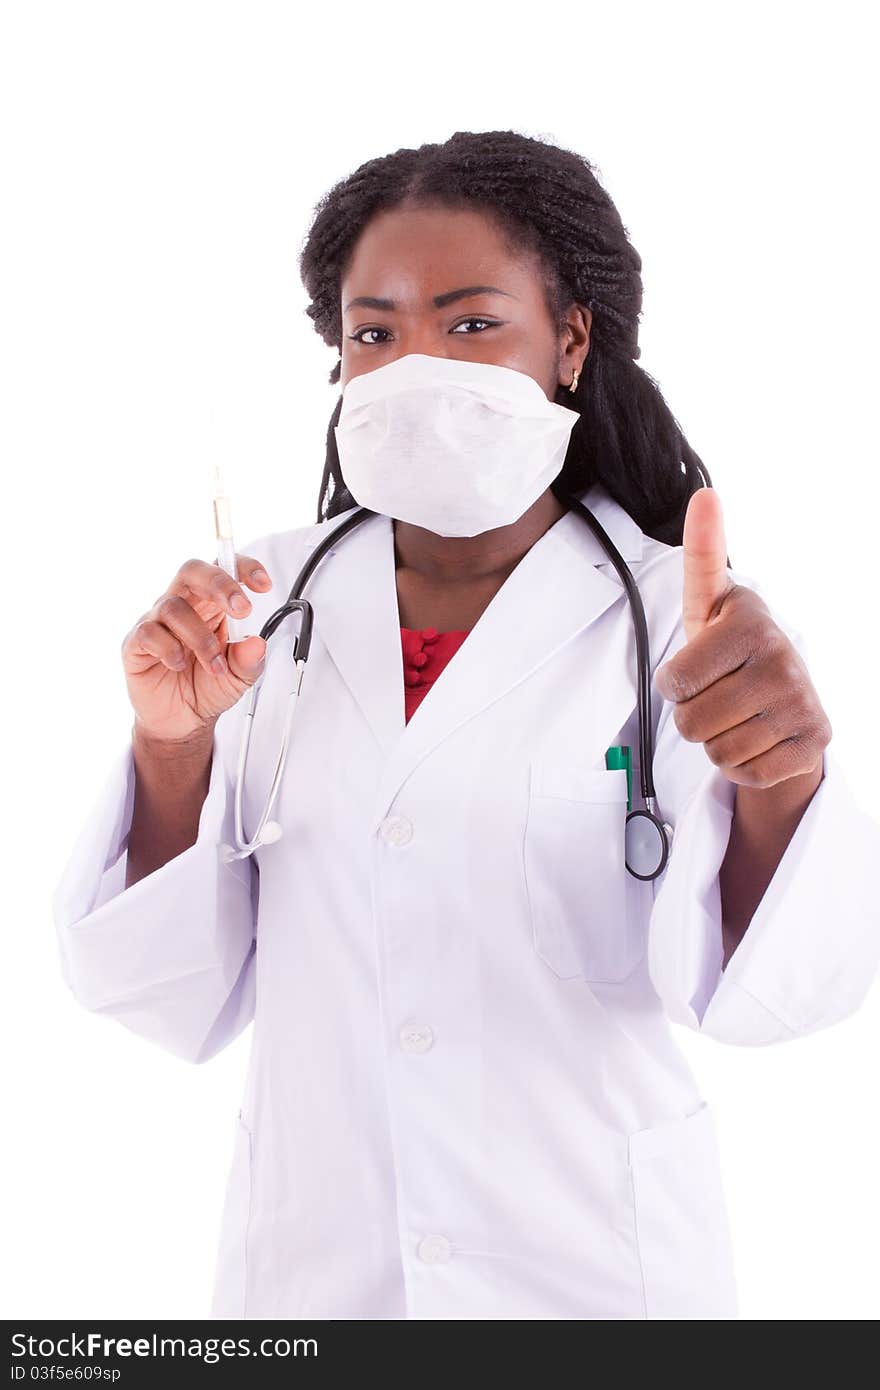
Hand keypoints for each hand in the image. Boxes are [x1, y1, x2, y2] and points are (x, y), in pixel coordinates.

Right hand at [122, 554, 272, 743]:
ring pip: (174, 606)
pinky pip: (148, 632)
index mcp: (211, 605)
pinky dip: (170, 649)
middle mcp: (183, 606)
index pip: (222, 569)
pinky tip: (180, 665)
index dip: (242, 568)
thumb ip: (250, 660)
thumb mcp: (240, 678)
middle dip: (219, 584)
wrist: (182, 721)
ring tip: (215, 665)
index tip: (263, 585)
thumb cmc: (208, 687)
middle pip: (191, 571)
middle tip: (242, 610)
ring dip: (201, 638)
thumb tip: (256, 643)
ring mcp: (157, 622)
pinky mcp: (136, 644)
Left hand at [654, 488, 831, 788]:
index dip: (676, 683)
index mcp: (751, 623)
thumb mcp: (711, 603)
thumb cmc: (733, 648)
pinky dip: (742, 765)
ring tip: (737, 715)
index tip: (699, 667)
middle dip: (693, 716)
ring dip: (717, 741)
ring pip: (717, 751)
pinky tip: (758, 738)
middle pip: (691, 722)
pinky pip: (745, 774)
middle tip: (717, 695)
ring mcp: (802, 704)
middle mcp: (783, 661)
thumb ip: (703, 554)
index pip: (674, 681)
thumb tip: (706, 494)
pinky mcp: (814, 744)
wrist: (786, 697)